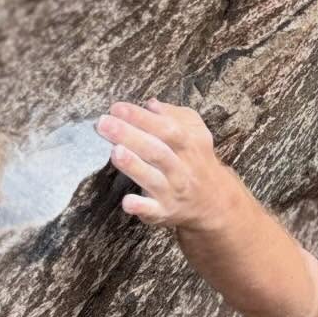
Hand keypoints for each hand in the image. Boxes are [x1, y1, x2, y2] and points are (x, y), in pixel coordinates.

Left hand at [95, 99, 221, 228]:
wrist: (213, 202)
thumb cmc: (196, 161)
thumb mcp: (195, 133)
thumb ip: (175, 116)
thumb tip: (151, 104)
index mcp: (189, 144)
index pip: (166, 127)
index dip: (141, 117)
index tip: (117, 108)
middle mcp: (181, 167)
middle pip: (157, 150)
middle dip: (130, 136)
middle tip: (104, 123)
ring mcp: (172, 191)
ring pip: (153, 178)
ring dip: (134, 166)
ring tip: (115, 151)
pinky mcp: (163, 212)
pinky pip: (152, 210)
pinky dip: (140, 206)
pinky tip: (127, 201)